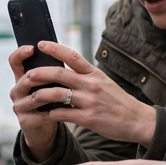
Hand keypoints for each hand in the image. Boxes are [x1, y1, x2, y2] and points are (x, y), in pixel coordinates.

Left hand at [14, 41, 157, 150]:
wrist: (137, 120)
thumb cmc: (117, 101)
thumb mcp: (104, 82)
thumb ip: (85, 76)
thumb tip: (64, 68)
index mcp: (94, 73)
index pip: (73, 56)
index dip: (55, 49)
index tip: (40, 44)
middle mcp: (91, 84)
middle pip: (60, 74)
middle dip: (40, 73)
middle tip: (28, 74)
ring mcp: (89, 101)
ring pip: (57, 94)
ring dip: (40, 95)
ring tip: (30, 97)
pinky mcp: (88, 118)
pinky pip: (63, 114)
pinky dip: (51, 114)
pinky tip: (45, 114)